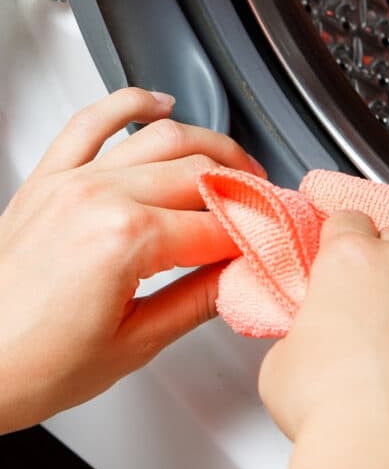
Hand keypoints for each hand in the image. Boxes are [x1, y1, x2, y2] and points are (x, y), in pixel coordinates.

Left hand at [0, 87, 264, 432]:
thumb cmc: (32, 365)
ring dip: (210, 145)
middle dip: (246, 191)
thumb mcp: (134, 345)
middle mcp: (99, 197)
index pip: (219, 226)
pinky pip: (92, 120)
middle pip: (201, 173)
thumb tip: (242, 276)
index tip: (275, 244)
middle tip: (266, 213)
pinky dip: (130, 103)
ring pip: (162, 136)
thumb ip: (199, 300)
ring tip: (237, 167)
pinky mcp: (48, 177)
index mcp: (126, 240)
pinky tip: (158, 104)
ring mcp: (71, 180)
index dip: (257, 235)